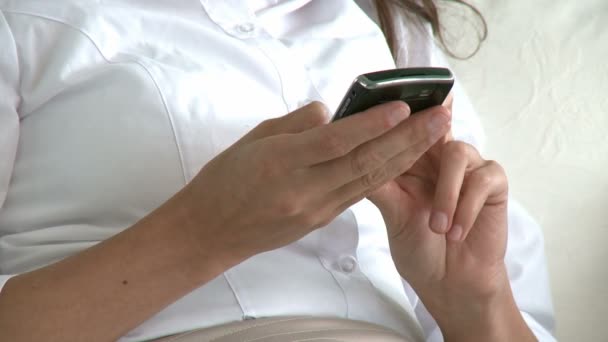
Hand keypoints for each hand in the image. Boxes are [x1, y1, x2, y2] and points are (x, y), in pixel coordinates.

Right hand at [177, 101, 449, 267]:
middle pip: (364, 162)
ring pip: (369, 181)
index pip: (337, 141)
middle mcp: (303, 189)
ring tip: (434, 138)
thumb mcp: (254, 139)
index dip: (373, 125)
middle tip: (440, 118)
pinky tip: (405, 161)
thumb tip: (332, 113)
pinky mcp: (319, 221)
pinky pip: (358, 194)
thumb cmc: (225, 179)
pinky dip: (384, 176)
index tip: (403, 107)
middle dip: (407, 139)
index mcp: (282, 162)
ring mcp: (314, 210)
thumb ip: (297, 124)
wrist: (211, 231)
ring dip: (405, 158)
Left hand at [368, 120, 534, 339]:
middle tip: (428, 120)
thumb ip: (379, 183)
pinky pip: (483, 179)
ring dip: (446, 193)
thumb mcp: (392, 213)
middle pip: (437, 126)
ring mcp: (468, 169)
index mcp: (413, 160)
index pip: (409, 126)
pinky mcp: (493, 185)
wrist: (447, 282)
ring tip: (438, 227)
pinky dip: (467, 207)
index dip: (406, 108)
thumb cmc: (418, 246)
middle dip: (430, 125)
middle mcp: (440, 158)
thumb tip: (352, 154)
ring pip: (457, 153)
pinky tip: (456, 232)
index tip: (397, 95)